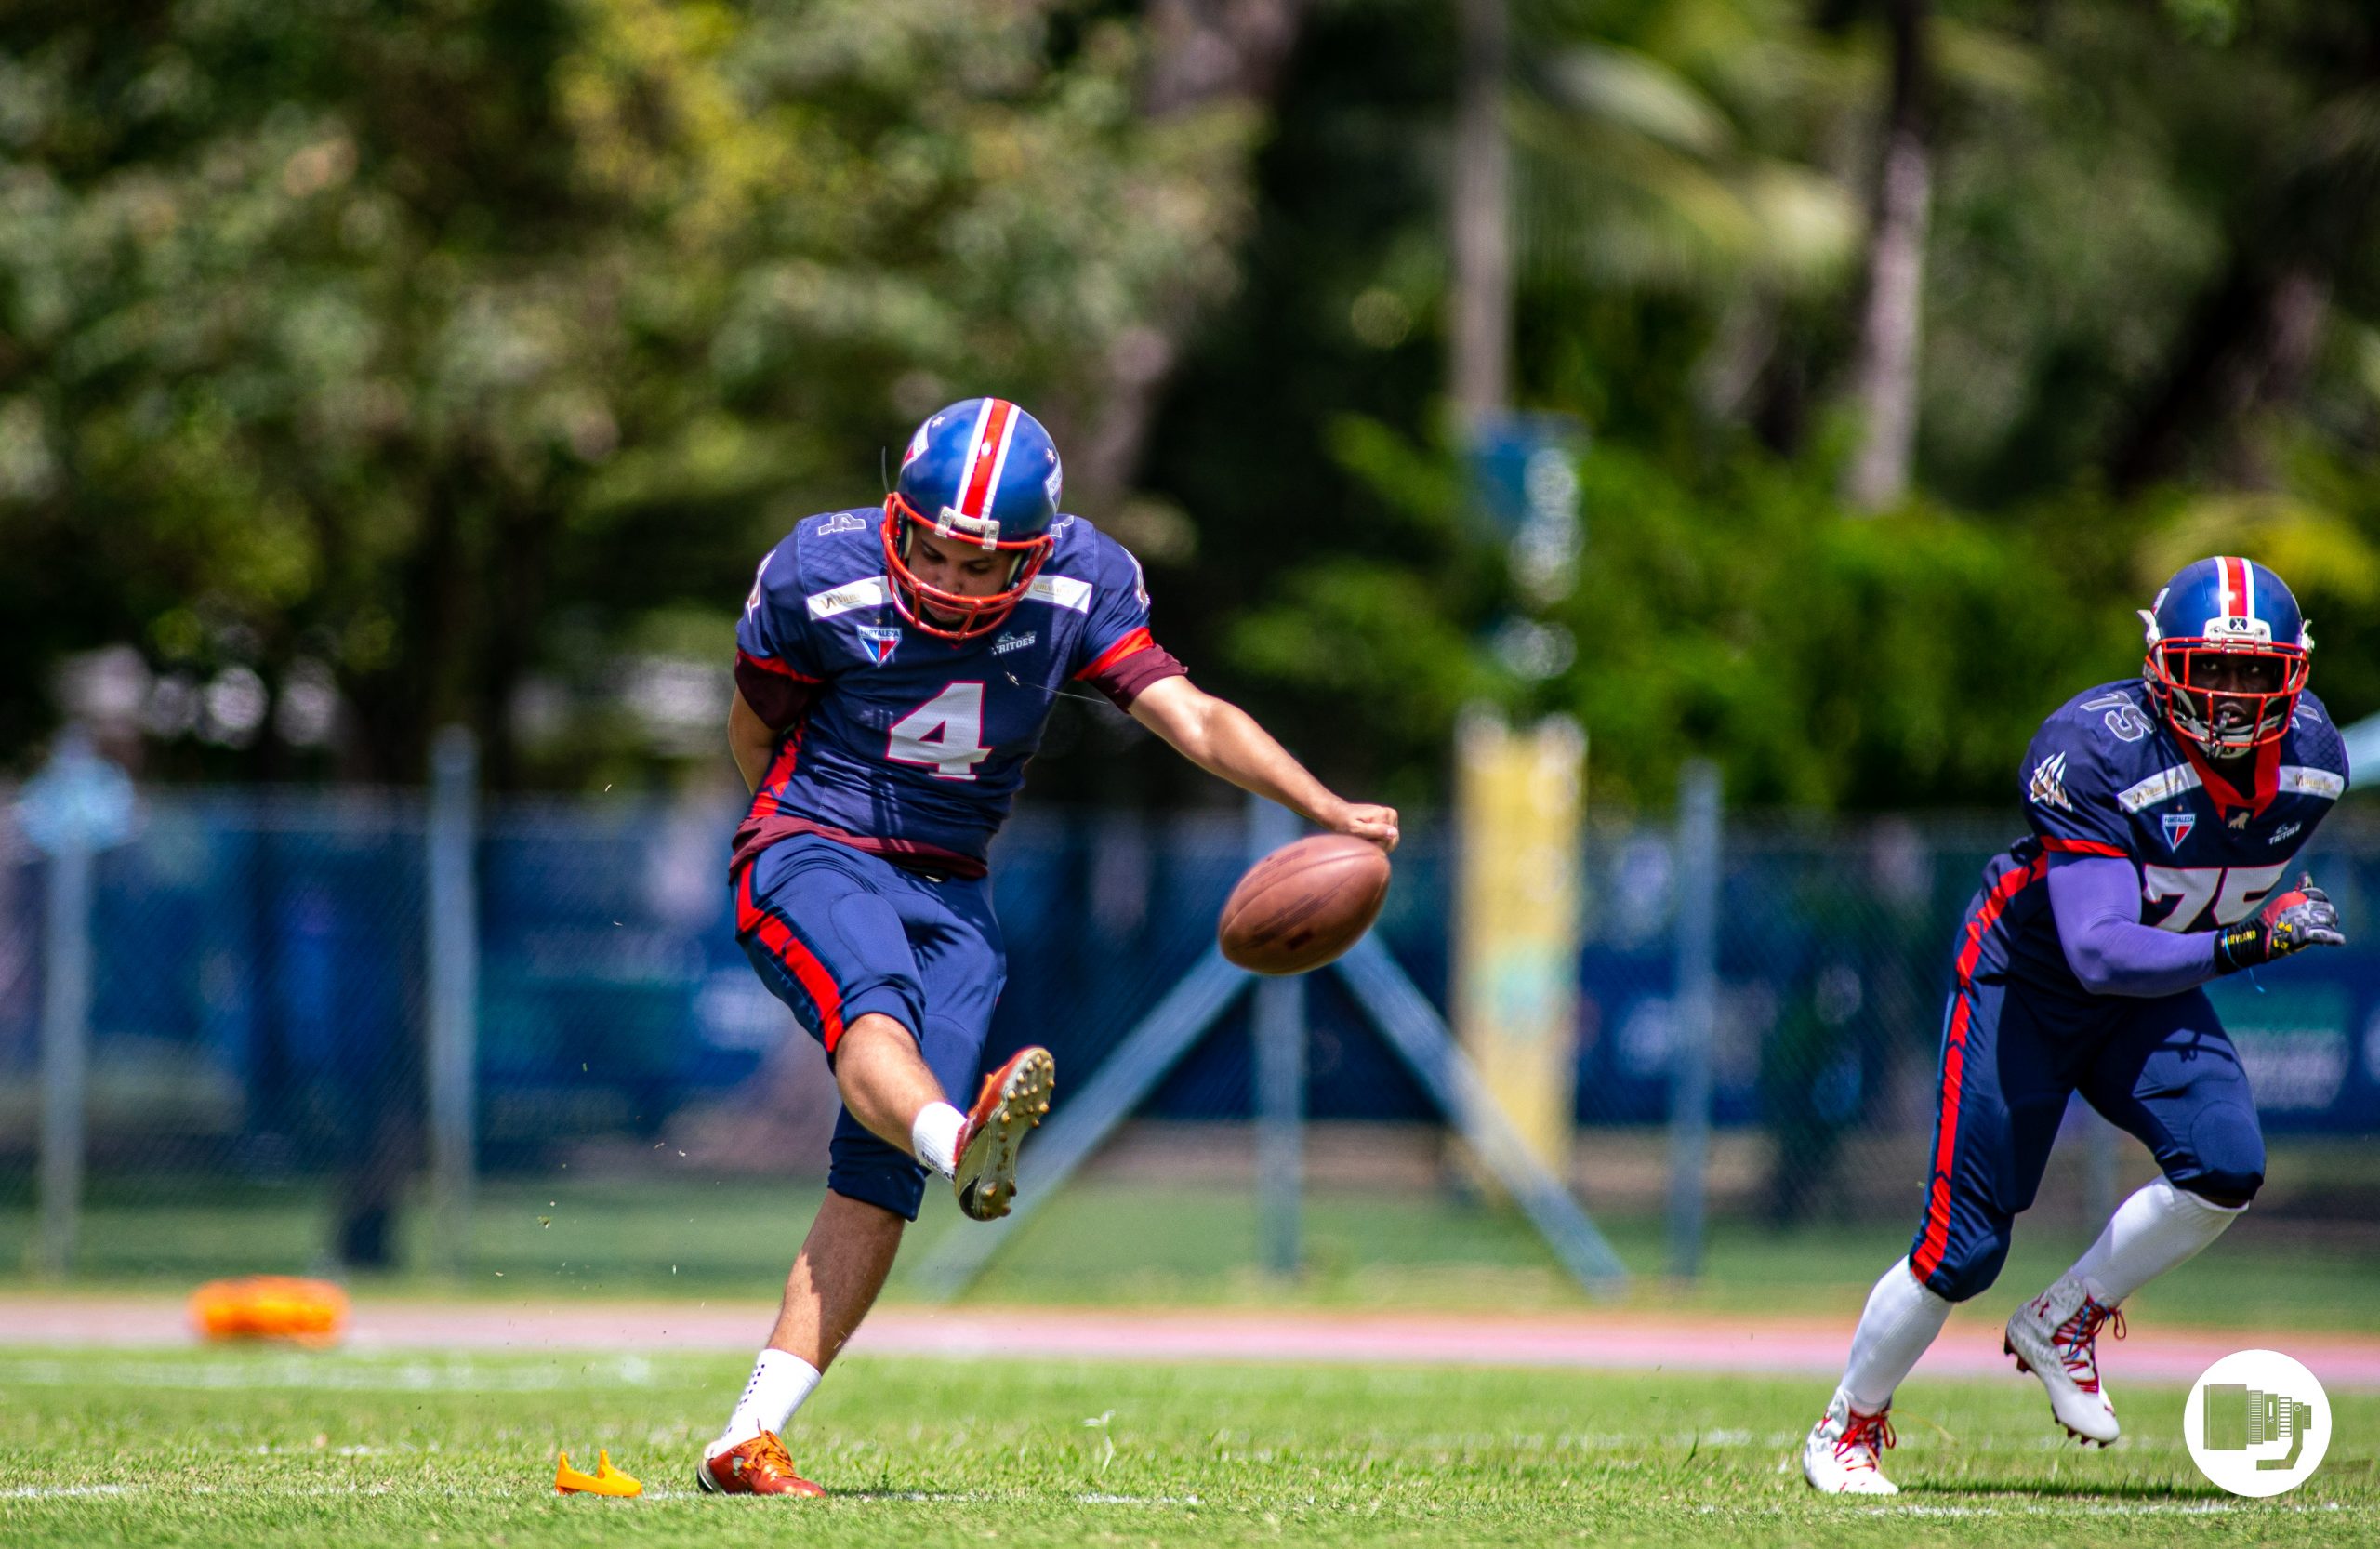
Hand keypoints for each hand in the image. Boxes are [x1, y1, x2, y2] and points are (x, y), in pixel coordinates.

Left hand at [1328, 801, 1399, 853]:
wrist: (1339, 814)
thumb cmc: (1344, 823)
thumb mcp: (1356, 829)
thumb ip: (1375, 831)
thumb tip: (1394, 833)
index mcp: (1385, 814)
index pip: (1388, 842)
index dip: (1375, 845)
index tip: (1361, 839)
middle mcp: (1390, 814)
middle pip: (1391, 842)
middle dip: (1377, 845)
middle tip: (1362, 839)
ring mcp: (1390, 817)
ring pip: (1390, 842)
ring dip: (1377, 844)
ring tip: (1364, 837)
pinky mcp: (1389, 821)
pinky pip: (1388, 839)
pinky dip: (1378, 841)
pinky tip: (1368, 837)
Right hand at [2215, 874, 2343, 972]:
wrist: (2259, 936)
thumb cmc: (2271, 919)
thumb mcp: (2285, 900)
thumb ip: (2299, 889)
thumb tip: (2306, 874)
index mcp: (2296, 897)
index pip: (2318, 894)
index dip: (2324, 901)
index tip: (2323, 907)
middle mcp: (2301, 907)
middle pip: (2326, 908)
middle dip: (2330, 915)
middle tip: (2330, 920)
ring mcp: (2304, 921)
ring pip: (2327, 921)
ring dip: (2331, 926)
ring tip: (2331, 929)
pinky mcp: (2304, 935)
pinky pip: (2324, 935)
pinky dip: (2335, 938)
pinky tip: (2340, 940)